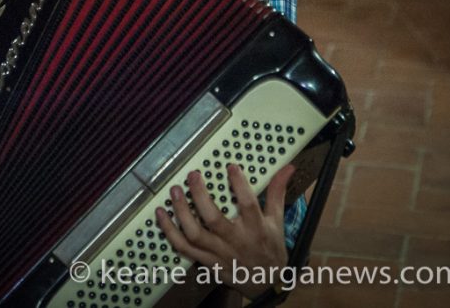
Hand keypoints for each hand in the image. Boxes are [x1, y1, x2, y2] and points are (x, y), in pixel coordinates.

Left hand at [157, 163, 293, 299]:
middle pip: (214, 219)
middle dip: (200, 196)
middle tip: (192, 175)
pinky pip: (183, 247)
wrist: (266, 284)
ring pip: (195, 234)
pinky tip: (161, 214)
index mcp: (256, 229)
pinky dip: (169, 232)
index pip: (248, 205)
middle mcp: (236, 241)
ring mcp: (219, 253)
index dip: (239, 185)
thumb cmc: (271, 248)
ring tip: (174, 191)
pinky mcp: (206, 262)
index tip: (231, 166)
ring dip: (181, 212)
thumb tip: (288, 167)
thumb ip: (277, 192)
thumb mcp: (277, 221)